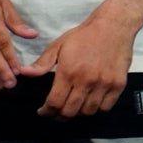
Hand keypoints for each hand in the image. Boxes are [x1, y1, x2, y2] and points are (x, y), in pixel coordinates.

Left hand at [19, 12, 135, 117]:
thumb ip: (42, 63)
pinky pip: (105, 107)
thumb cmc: (82, 36)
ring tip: (71, 108)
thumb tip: (24, 73)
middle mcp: (86, 81)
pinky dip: (96, 110)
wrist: (112, 27)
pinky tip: (89, 104)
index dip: (47, 111)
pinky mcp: (118, 85)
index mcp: (69, 72)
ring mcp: (104, 84)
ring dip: (78, 114)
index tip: (43, 112)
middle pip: (71, 111)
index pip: (55, 101)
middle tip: (55, 113)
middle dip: (60, 115)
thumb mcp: (58, 46)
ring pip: (88, 112)